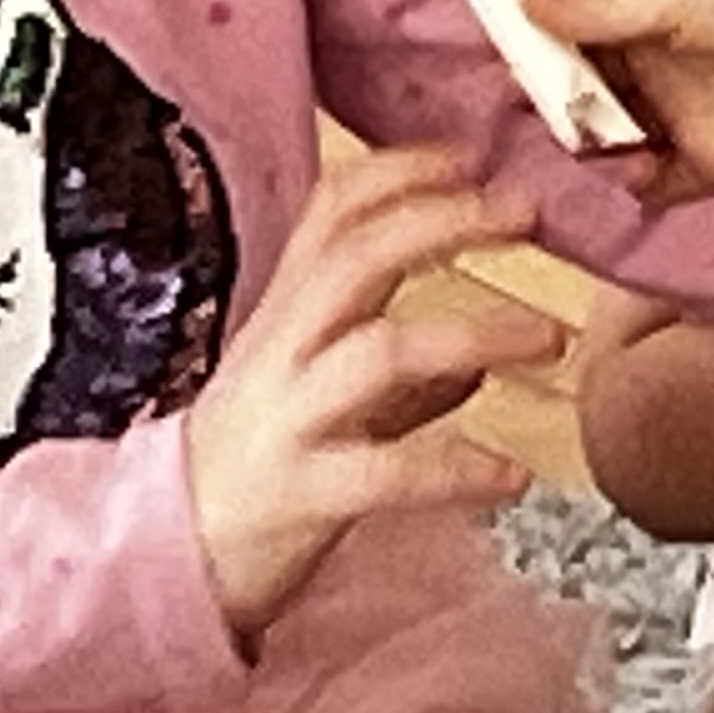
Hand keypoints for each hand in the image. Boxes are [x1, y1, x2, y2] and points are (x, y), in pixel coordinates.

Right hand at [184, 147, 560, 643]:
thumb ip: (396, 378)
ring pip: (378, 352)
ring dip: (475, 333)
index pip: (332, 214)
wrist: (161, 557)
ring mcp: (290, 419)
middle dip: (443, 221)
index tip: (471, 154)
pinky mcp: (301, 493)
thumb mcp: (317, 399)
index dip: (399, 173)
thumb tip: (480, 360)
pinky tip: (513, 476)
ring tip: (552, 339)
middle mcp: (283, 351)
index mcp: (286, 315)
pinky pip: (384, 474)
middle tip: (528, 211)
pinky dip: (455, 470)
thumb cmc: (253, 468)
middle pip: (356, 257)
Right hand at [525, 0, 713, 186]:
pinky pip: (646, 183)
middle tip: (546, 103)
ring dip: (588, 141)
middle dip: (546, 100)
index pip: (555, 25)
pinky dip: (631, 179)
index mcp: (631, 2)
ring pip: (598, 138)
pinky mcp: (703, 161)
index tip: (493, 56)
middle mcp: (643, 57)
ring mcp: (671, 111)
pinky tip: (643, 163)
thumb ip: (598, 1)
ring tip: (601, 132)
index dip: (522, 41)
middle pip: (567, 88)